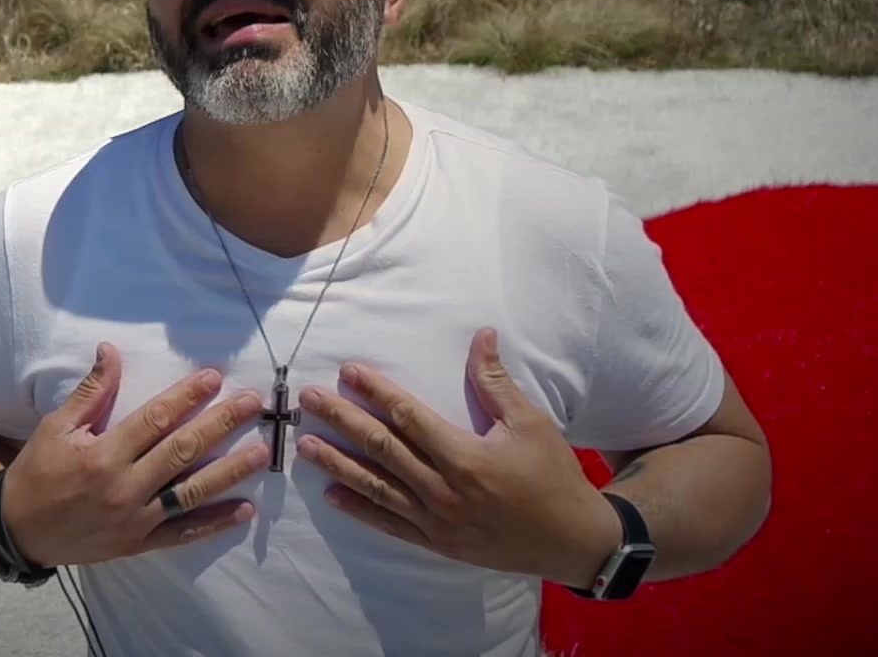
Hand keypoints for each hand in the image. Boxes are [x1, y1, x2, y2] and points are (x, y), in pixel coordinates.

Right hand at [0, 342, 269, 567]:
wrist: (17, 531)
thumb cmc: (37, 472)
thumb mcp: (54, 426)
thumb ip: (90, 392)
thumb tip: (110, 350)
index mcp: (102, 454)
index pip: (154, 420)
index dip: (186, 397)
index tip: (214, 377)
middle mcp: (123, 487)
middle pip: (181, 451)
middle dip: (220, 425)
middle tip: (252, 404)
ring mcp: (135, 519)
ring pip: (191, 493)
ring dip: (228, 472)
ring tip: (260, 453)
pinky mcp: (139, 543)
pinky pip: (183, 534)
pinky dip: (214, 524)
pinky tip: (244, 511)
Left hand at [294, 328, 619, 586]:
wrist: (571, 541)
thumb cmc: (553, 476)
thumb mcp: (531, 424)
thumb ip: (496, 382)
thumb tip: (482, 335)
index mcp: (466, 457)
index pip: (408, 418)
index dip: (375, 392)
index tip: (347, 372)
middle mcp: (444, 491)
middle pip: (383, 449)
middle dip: (342, 421)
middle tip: (308, 400)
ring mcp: (436, 520)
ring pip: (377, 487)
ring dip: (338, 464)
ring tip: (305, 445)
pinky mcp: (436, 542)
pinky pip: (389, 523)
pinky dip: (359, 509)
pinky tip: (332, 495)